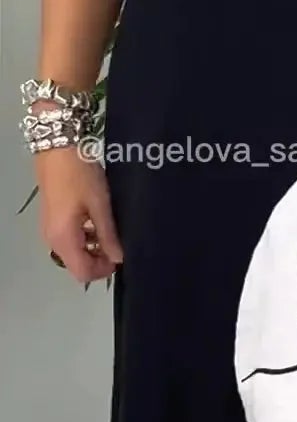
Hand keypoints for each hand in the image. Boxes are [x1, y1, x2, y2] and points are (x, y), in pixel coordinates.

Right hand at [36, 146, 122, 284]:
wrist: (57, 149)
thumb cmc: (80, 176)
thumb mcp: (100, 205)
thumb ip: (109, 235)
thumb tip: (119, 258)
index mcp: (63, 239)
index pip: (83, 273)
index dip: (104, 270)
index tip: (121, 256)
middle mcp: (52, 240)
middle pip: (77, 265)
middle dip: (99, 259)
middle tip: (119, 242)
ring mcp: (49, 230)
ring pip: (73, 253)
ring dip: (92, 248)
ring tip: (111, 230)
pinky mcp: (51, 220)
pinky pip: (68, 239)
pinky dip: (84, 237)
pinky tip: (97, 221)